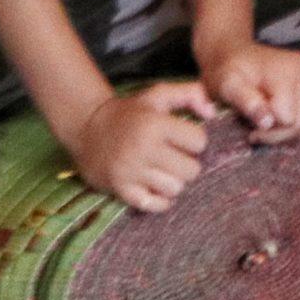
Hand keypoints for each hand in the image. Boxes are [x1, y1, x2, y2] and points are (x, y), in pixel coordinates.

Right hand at [69, 83, 214, 212]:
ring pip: (175, 189)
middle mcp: (143, 148)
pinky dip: (159, 199)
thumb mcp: (158, 94)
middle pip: (191, 170)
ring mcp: (132, 171)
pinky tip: (154, 186)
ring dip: (173, 181)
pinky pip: (155, 205)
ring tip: (162, 170)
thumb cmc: (129, 112)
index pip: (199, 141)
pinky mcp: (122, 189)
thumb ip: (190, 93)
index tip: (182, 138)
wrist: (87, 127)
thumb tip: (212, 112)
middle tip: (174, 157)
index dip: (194, 139)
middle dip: (187, 163)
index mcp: (154, 124)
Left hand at [201, 41, 299, 143]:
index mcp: (283, 74)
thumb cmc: (227, 72)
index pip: (290, 120)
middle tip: (261, 134)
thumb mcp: (227, 86)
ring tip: (282, 130)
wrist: (231, 53)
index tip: (252, 133)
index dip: (271, 133)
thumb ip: (246, 102)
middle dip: (284, 134)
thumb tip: (268, 121)